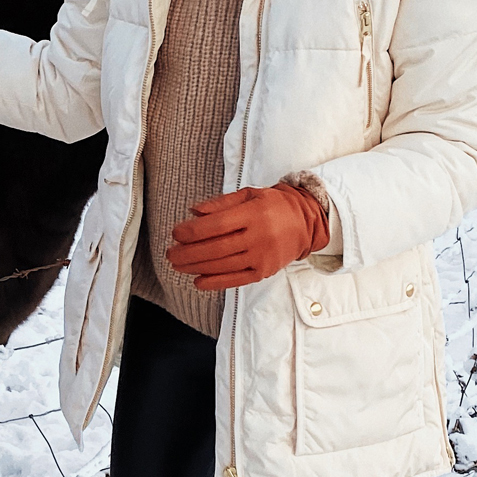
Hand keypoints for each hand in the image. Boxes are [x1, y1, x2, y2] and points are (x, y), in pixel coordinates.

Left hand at [166, 183, 329, 290]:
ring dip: (196, 267)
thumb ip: (220, 203)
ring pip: (223, 265)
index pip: (216, 225)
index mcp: (253, 213)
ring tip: (178, 265)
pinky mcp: (264, 272)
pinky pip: (236, 280)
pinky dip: (215, 282)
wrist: (307, 221)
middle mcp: (259, 236)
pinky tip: (198, 281)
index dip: (192, 231)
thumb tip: (193, 211)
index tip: (176, 233)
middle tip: (170, 253)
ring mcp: (262, 257)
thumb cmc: (273, 205)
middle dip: (188, 253)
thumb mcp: (248, 195)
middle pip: (216, 248)